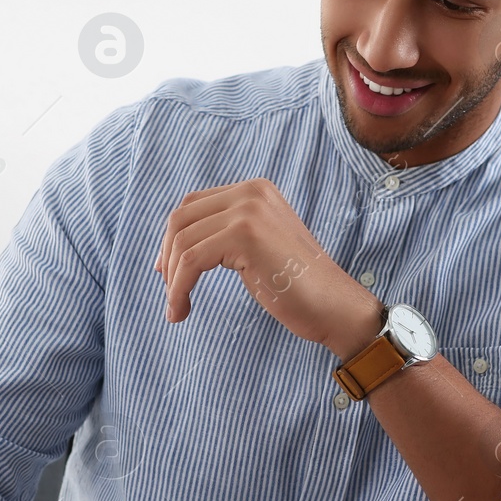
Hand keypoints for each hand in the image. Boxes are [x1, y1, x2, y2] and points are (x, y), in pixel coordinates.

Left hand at [155, 178, 383, 355]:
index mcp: (255, 190)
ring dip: (172, 281)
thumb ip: (228, 233)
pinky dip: (178, 289)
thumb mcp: (259, 246)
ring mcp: (248, 210)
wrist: (333, 305)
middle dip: (167, 257)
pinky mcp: (244, 235)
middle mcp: (251, 192)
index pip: (193, 204)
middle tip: (170, 291)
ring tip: (176, 309)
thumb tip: (177, 244)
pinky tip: (181, 311)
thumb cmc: (297, 286)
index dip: (172, 238)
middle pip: (181, 218)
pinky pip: (190, 260)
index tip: (167, 271)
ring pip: (182, 242)